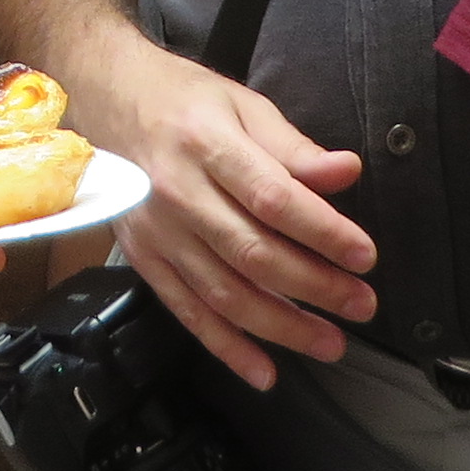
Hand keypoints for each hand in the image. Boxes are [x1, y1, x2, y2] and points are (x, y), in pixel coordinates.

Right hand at [92, 46, 372, 390]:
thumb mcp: (242, 104)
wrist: (104, 100)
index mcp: (208, 144)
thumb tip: (347, 171)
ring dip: (281, 327)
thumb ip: (293, 147)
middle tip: (362, 305)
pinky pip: (187, 312)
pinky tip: (264, 371)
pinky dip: (226, 347)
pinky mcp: (143, 259)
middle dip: (314, 287)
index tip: (365, 256)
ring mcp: (157, 233)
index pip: (273, 198)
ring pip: (224, 293)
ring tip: (330, 343)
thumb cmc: (183, 100)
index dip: (323, 231)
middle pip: (253, 253)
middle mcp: (178, 194)